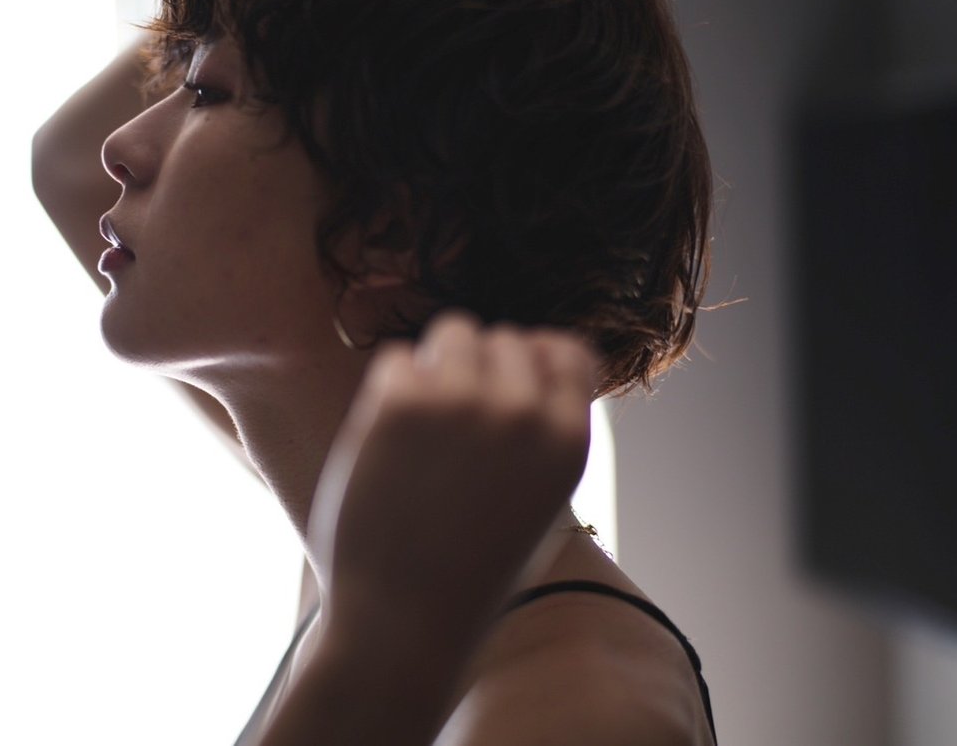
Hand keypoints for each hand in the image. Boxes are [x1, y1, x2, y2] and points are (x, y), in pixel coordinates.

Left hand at [308, 311, 595, 655]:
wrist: (402, 626)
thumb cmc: (468, 570)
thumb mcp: (538, 502)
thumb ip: (542, 431)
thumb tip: (533, 353)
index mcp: (569, 441)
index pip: (566, 351)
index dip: (530, 363)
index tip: (500, 395)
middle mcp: (526, 413)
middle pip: (502, 337)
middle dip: (475, 370)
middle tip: (448, 436)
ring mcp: (465, 403)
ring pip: (452, 331)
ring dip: (434, 368)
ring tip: (420, 433)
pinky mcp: (404, 403)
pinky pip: (398, 357)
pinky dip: (389, 392)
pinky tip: (388, 447)